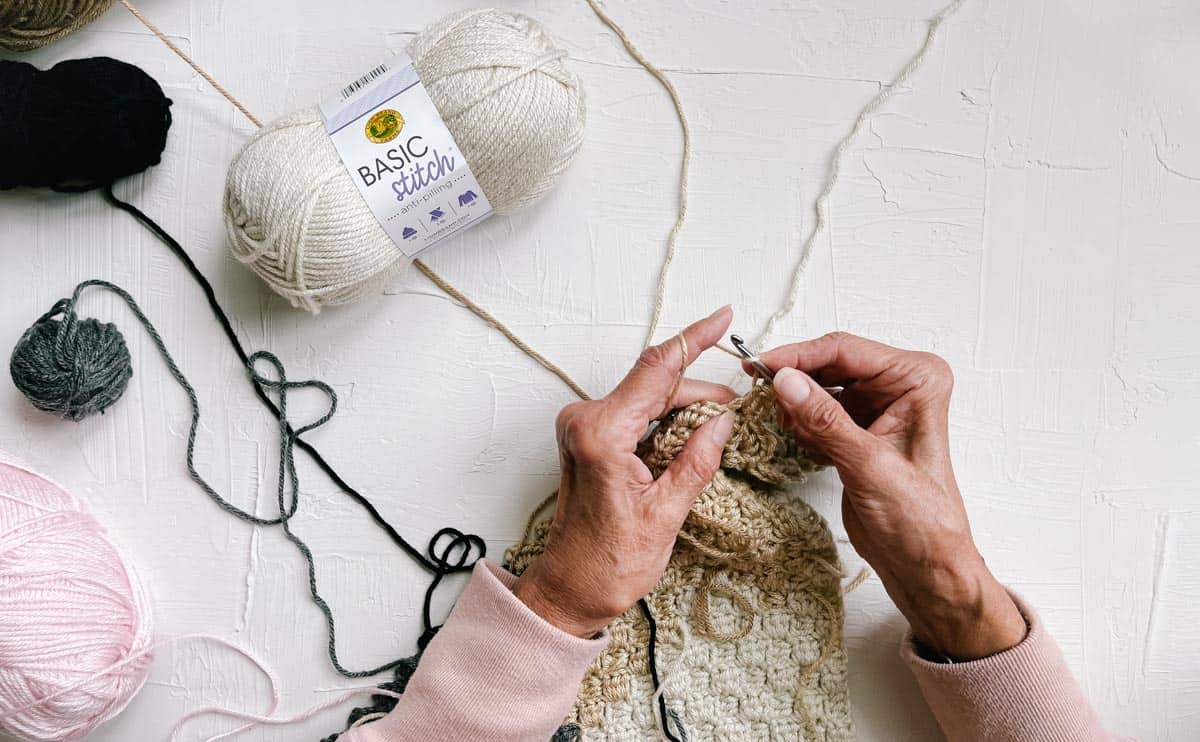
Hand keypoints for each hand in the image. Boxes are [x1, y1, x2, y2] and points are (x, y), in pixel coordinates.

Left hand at [513, 307, 736, 637]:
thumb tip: (722, 423)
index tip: (722, 316)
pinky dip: (666, 418)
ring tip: (720, 423)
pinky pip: (635, 413)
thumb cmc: (606, 563)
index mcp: (602, 434)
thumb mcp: (665, 514)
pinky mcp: (588, 438)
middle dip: (700, 389)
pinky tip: (691, 432)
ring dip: (685, 405)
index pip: (656, 369)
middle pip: (655, 384)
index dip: (693, 338)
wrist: (570, 587)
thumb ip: (696, 461)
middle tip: (737, 406)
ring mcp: (583, 428)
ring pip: (647, 397)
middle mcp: (586, 422)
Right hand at [759, 332, 1025, 659]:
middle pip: (831, 363)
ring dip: (795, 400)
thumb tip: (786, 382)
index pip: (847, 351)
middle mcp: (899, 386)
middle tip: (758, 388)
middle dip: (794, 378)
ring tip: (776, 416)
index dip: (800, 356)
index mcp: (917, 380)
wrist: (925, 565)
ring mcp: (878, 407)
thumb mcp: (869, 465)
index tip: (762, 366)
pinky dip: (801, 420)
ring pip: (821, 386)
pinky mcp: (858, 430)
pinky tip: (794, 435)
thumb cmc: (921, 521)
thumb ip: (825, 420)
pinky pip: (819, 411)